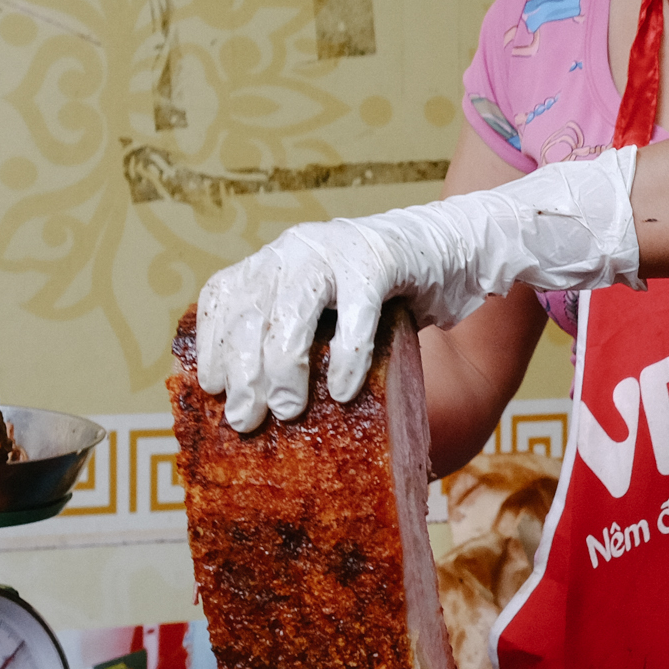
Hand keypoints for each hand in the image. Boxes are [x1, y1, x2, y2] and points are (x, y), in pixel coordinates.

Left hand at [195, 151, 640, 430]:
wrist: (459, 248)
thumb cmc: (390, 299)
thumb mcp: (334, 314)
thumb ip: (301, 341)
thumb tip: (268, 413)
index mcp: (277, 260)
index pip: (226, 296)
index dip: (213, 342)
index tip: (209, 389)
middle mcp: (297, 248)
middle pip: (253, 309)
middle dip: (244, 370)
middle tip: (246, 420)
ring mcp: (337, 250)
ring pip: (293, 309)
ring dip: (283, 366)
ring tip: (289, 411)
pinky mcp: (381, 258)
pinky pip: (356, 312)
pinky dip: (346, 355)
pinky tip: (343, 391)